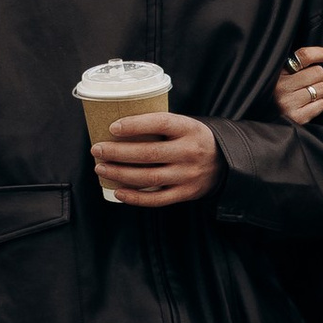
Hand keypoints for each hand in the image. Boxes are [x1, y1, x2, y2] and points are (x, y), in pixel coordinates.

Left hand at [93, 110, 223, 205]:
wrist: (225, 164)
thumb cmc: (194, 141)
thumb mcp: (185, 125)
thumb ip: (160, 125)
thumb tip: (118, 126)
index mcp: (189, 129)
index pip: (160, 123)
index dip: (135, 125)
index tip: (113, 127)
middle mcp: (189, 152)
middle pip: (148, 153)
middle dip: (117, 152)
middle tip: (97, 149)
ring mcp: (187, 175)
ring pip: (148, 177)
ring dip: (120, 174)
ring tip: (101, 168)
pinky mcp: (185, 193)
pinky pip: (157, 199)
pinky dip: (135, 197)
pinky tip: (118, 192)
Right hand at [274, 42, 322, 125]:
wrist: (267, 121)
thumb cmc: (278, 96)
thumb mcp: (281, 77)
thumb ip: (296, 67)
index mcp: (277, 72)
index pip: (304, 56)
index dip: (320, 53)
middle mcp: (281, 86)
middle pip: (317, 72)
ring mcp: (288, 103)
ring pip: (321, 89)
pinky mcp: (296, 117)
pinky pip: (321, 105)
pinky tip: (319, 101)